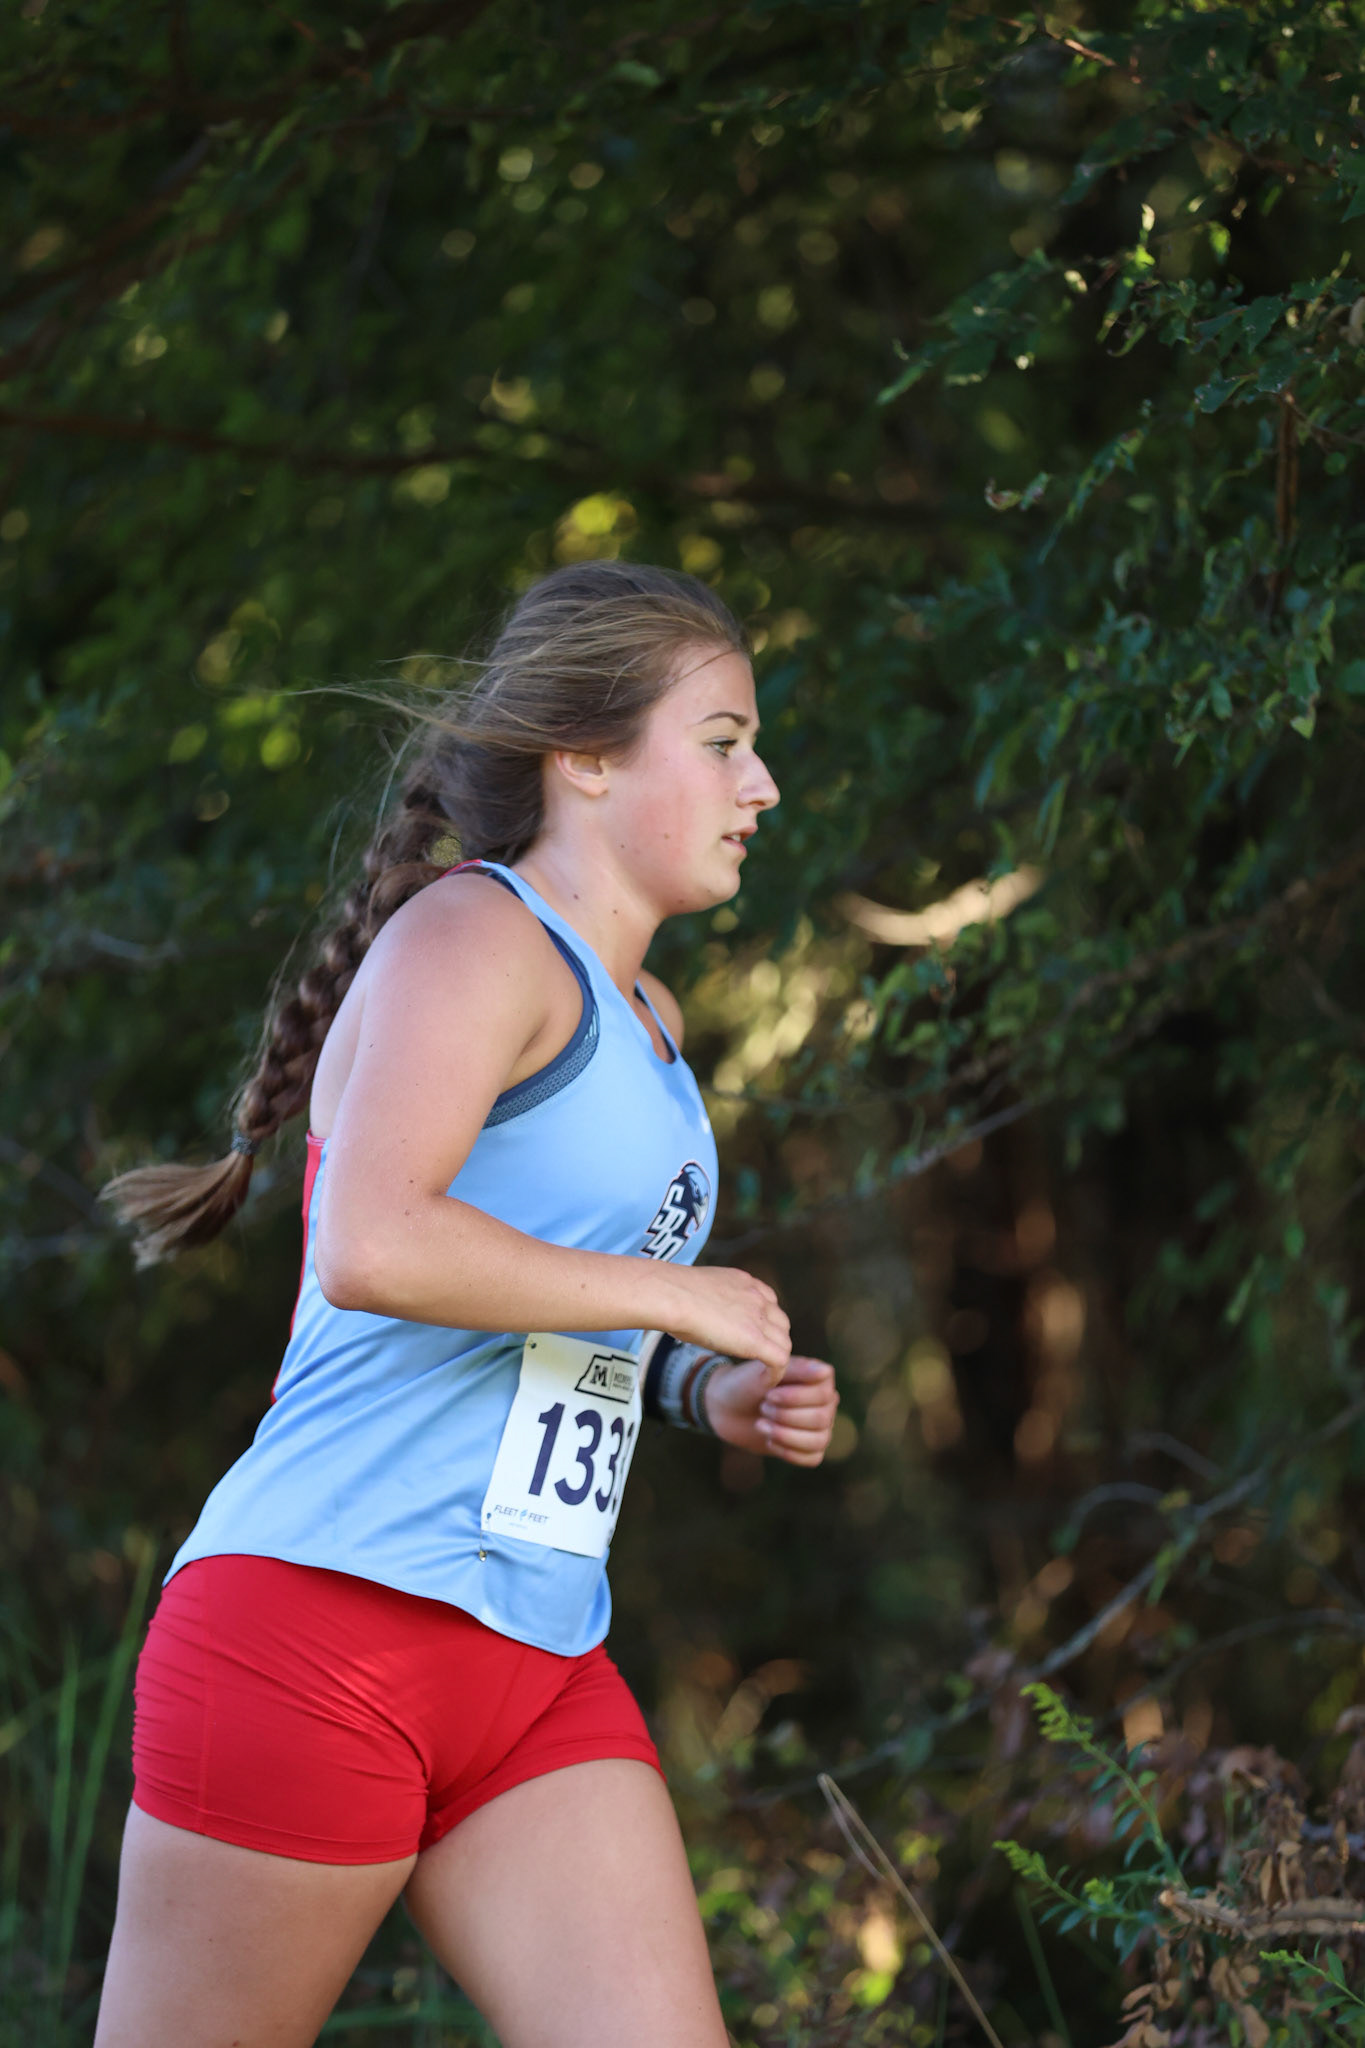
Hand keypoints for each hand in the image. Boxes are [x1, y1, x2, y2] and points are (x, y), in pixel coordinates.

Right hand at [657, 1264, 790, 1377]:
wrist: (671, 1295)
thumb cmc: (671, 1293)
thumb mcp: (698, 1291)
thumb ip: (708, 1301)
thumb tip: (694, 1311)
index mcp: (745, 1282)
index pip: (769, 1302)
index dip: (764, 1321)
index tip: (753, 1335)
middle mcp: (757, 1297)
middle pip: (781, 1323)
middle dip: (773, 1340)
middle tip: (759, 1357)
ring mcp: (759, 1317)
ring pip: (783, 1342)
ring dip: (775, 1358)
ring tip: (763, 1373)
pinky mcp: (756, 1339)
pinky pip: (780, 1360)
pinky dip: (775, 1373)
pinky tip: (765, 1381)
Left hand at [702, 1354, 838, 1467]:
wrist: (726, 1407)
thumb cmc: (746, 1383)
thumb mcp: (765, 1371)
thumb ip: (795, 1369)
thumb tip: (825, 1371)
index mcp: (819, 1377)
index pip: (823, 1393)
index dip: (795, 1398)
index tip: (769, 1394)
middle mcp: (826, 1401)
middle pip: (821, 1419)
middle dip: (785, 1417)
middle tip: (762, 1408)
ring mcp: (820, 1425)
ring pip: (819, 1440)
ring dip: (786, 1435)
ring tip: (761, 1425)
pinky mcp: (809, 1446)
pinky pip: (813, 1458)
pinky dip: (788, 1452)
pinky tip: (770, 1440)